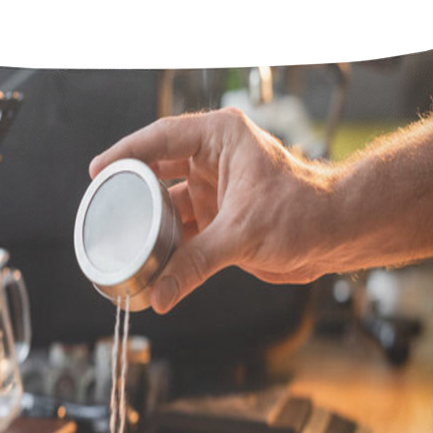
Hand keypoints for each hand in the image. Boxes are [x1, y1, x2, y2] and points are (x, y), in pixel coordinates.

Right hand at [89, 107, 333, 313]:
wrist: (335, 235)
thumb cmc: (305, 210)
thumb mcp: (243, 233)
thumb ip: (197, 263)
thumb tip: (161, 294)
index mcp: (221, 139)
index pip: (161, 138)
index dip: (125, 153)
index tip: (98, 171)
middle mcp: (214, 161)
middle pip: (157, 170)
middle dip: (131, 191)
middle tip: (102, 207)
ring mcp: (214, 191)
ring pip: (168, 206)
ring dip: (149, 226)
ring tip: (122, 241)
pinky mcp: (219, 220)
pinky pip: (183, 232)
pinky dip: (168, 248)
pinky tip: (150, 263)